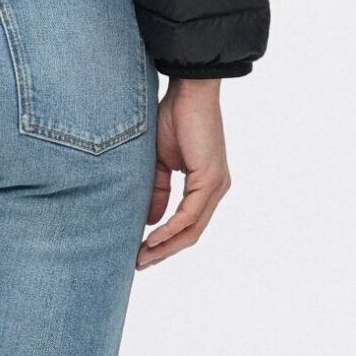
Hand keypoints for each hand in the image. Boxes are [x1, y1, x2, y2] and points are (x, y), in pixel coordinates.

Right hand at [138, 78, 231, 269]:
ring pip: (192, 230)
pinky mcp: (211, 179)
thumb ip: (157, 191)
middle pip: (191, 234)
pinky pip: (190, 215)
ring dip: (166, 247)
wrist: (188, 92)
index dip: (165, 243)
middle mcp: (215, 190)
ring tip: (143, 257)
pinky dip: (171, 229)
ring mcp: (216, 187)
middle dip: (164, 252)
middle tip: (139, 264)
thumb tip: (150, 222)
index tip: (140, 253)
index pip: (186, 225)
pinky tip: (153, 238)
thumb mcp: (159, 163)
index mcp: (204, 186)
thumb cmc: (174, 119)